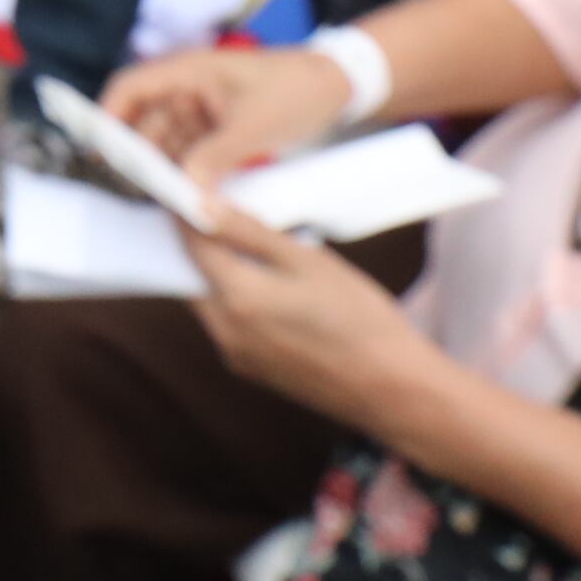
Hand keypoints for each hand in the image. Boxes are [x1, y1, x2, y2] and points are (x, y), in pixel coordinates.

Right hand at [106, 43, 355, 194]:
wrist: (337, 87)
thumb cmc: (293, 90)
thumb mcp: (253, 126)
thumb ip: (214, 159)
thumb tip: (186, 195)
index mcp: (187, 73)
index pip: (130, 88)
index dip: (107, 116)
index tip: (98, 152)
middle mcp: (186, 91)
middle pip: (143, 123)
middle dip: (136, 156)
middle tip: (134, 192)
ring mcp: (201, 113)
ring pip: (166, 145)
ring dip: (162, 171)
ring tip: (163, 202)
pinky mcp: (217, 133)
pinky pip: (189, 155)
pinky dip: (186, 176)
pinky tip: (185, 199)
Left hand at [177, 194, 447, 432]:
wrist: (392, 388)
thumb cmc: (358, 319)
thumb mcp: (306, 260)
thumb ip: (248, 232)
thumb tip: (202, 206)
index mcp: (236, 299)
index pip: (192, 245)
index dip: (189, 215)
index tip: (192, 192)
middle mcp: (225, 333)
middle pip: (193, 277)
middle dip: (204, 246)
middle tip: (229, 218)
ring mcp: (237, 356)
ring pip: (210, 302)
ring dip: (222, 275)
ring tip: (261, 254)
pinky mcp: (251, 370)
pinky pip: (229, 325)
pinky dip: (239, 301)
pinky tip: (276, 292)